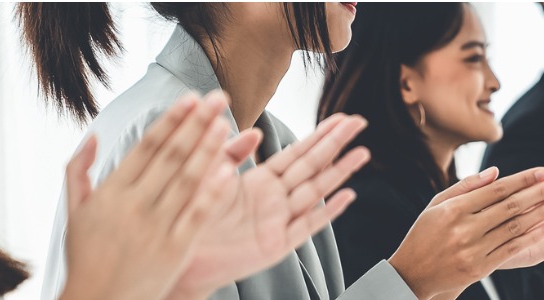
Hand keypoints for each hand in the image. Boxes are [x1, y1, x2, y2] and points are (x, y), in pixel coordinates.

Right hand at [62, 94, 239, 299]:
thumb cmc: (86, 256)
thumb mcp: (73, 211)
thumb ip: (78, 170)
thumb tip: (93, 136)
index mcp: (111, 193)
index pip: (146, 147)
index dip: (170, 120)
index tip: (189, 97)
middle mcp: (134, 205)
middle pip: (171, 156)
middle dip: (196, 124)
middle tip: (217, 98)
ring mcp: (156, 227)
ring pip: (187, 180)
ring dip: (208, 149)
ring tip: (226, 124)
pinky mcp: (175, 249)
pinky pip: (198, 214)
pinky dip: (213, 191)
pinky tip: (229, 169)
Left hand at [168, 112, 371, 298]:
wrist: (180, 256)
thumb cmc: (191, 217)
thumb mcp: (209, 176)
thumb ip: (231, 153)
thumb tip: (255, 131)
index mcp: (261, 182)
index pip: (297, 152)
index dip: (320, 134)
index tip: (341, 118)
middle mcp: (275, 199)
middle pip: (312, 166)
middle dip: (336, 143)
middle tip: (359, 123)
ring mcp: (279, 222)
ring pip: (315, 191)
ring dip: (339, 172)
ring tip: (362, 153)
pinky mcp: (276, 245)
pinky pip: (307, 225)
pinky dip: (327, 210)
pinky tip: (347, 196)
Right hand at [388, 167, 543, 298]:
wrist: (412, 274)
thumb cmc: (425, 234)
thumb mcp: (437, 205)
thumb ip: (466, 187)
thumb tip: (496, 172)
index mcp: (454, 208)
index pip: (496, 190)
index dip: (523, 180)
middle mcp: (464, 228)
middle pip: (510, 206)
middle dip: (540, 193)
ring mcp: (472, 249)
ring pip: (514, 228)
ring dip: (541, 214)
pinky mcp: (479, 268)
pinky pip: (511, 249)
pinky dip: (531, 237)